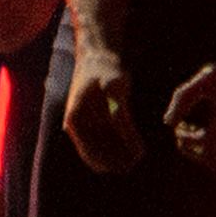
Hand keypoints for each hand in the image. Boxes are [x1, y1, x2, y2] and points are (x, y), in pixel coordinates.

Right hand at [56, 45, 142, 174]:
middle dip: (117, 162)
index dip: (114, 162)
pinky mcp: (89, 120)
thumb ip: (122, 118)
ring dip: (117, 156)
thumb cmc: (105, 69)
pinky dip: (116, 146)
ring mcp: (81, 124)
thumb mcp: (116, 90)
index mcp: (76, 121)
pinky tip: (133, 142)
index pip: (93, 156)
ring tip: (139, 153)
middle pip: (95, 158)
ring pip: (99, 152)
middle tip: (140, 158)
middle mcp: (75, 127)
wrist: (96, 54)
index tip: (136, 160)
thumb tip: (133, 144)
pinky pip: (101, 142)